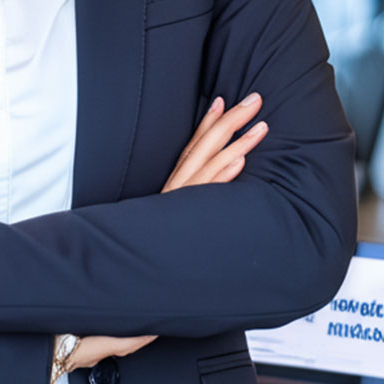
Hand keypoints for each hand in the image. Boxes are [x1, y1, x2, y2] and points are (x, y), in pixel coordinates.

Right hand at [67, 92, 267, 368]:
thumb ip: (180, 209)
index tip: (223, 101)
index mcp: (173, 190)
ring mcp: (179, 204)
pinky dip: (221, 178)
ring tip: (259, 126)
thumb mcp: (166, 224)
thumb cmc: (149, 256)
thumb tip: (199, 197)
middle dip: (231, 121)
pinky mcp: (182, 220)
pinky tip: (238, 164)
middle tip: (254, 99)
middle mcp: (175, 191)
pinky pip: (204, 196)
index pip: (193, 148)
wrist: (124, 285)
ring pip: (209, 166)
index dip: (208, 123)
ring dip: (235, 144)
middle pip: (204, 147)